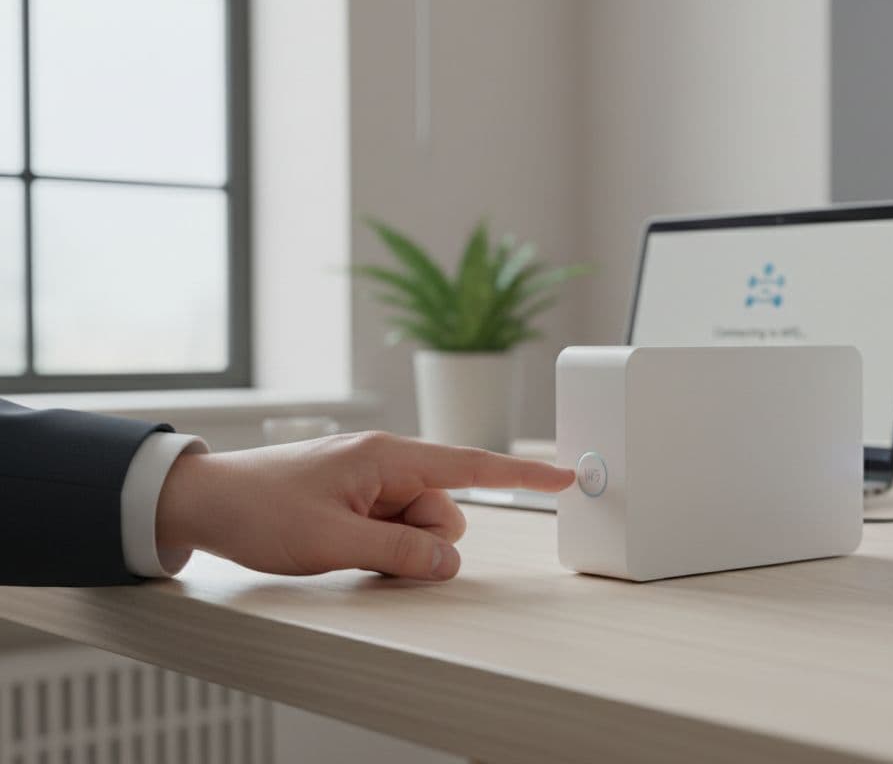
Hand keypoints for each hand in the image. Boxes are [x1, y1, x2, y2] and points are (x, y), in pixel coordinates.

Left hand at [155, 431, 573, 580]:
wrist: (200, 503)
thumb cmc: (258, 510)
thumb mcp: (332, 541)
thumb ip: (399, 553)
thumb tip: (450, 560)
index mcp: (387, 456)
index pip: (473, 464)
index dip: (524, 472)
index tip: (567, 474)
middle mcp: (386, 463)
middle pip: (445, 510)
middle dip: (424, 542)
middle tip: (370, 552)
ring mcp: (371, 483)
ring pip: (420, 526)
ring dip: (398, 549)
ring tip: (346, 550)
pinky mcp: (357, 500)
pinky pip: (394, 530)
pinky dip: (382, 548)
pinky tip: (344, 549)